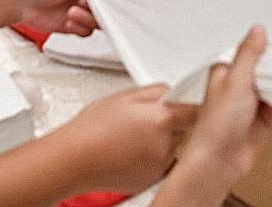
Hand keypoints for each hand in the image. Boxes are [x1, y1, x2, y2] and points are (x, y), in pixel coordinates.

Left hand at [12, 0, 119, 34]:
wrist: (22, 1)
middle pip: (105, 8)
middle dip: (96, 9)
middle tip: (85, 3)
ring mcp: (79, 11)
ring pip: (97, 22)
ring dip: (86, 19)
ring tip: (72, 11)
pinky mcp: (72, 24)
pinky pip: (86, 32)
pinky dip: (79, 28)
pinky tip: (68, 21)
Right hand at [58, 85, 197, 193]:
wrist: (74, 159)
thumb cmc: (92, 128)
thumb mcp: (125, 96)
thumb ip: (157, 91)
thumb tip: (173, 92)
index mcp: (162, 118)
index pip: (196, 110)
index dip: (192, 106)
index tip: (187, 104)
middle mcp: (166, 144)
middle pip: (188, 130)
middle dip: (177, 124)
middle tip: (153, 120)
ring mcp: (160, 165)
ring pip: (176, 148)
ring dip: (166, 141)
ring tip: (139, 137)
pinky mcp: (152, 180)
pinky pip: (164, 165)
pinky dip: (156, 158)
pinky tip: (135, 151)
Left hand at [170, 26, 271, 192]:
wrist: (220, 161)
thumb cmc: (217, 123)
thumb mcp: (236, 80)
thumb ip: (249, 54)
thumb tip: (257, 30)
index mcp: (226, 71)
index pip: (251, 52)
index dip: (267, 50)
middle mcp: (238, 86)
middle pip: (265, 70)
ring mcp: (250, 103)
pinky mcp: (261, 120)